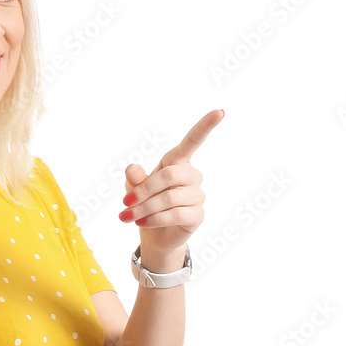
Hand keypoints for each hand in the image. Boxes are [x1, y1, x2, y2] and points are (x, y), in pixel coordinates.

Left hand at [118, 109, 224, 257]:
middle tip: (125, 204)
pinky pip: (176, 214)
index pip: (193, 141)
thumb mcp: (133, 188)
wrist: (153, 234)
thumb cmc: (145, 203)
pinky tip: (143, 223)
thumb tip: (132, 168)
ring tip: (129, 216)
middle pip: (170, 175)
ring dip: (145, 209)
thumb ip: (134, 177)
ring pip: (169, 198)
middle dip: (144, 190)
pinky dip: (155, 219)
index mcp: (177, 161)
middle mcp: (191, 175)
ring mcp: (197, 195)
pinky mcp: (197, 214)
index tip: (220, 112)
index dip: (205, 126)